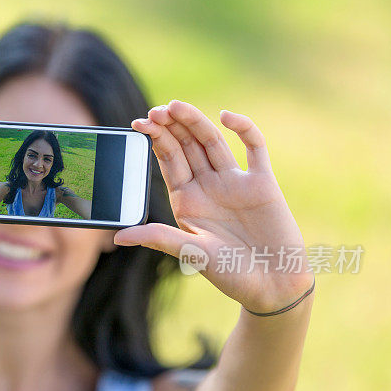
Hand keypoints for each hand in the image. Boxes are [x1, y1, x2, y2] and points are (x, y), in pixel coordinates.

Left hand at [114, 100, 313, 313]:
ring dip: (196, 122)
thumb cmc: (229, 274)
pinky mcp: (263, 182)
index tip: (138, 123)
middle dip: (171, 126)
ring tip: (177, 105)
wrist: (273, 286)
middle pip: (186, 146)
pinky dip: (243, 129)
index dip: (154, 140)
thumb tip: (118, 237)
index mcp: (186, 200)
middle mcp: (208, 186)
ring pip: (213, 141)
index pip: (167, 161)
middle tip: (156, 110)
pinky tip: (227, 117)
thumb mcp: (189, 253)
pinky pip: (254, 147)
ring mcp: (235, 181)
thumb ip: (158, 238)